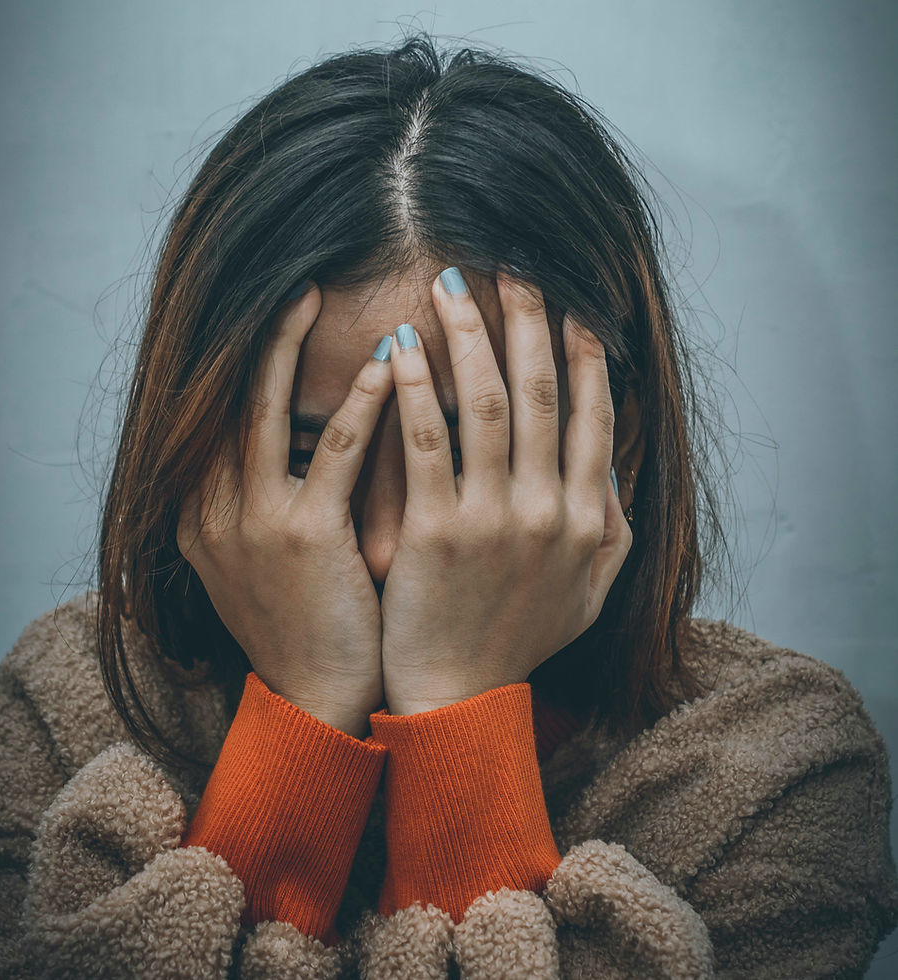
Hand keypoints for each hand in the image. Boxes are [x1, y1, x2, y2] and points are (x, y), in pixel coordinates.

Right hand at [176, 284, 393, 736]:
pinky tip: (388, 364)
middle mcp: (212, 508)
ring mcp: (251, 522)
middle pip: (226, 398)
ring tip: (316, 293)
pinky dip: (360, 404)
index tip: (272, 312)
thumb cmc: (305, 622)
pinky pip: (333, 453)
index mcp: (203, 511)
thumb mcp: (263, 557)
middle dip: (256, 336)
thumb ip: (266, 497)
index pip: (215, 415)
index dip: (240, 359)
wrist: (315, 698)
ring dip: (290, 347)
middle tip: (290, 279)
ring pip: (264, 410)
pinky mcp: (302, 537)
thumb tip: (299, 439)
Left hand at [379, 270, 631, 714]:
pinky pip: (426, 442)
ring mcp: (494, 519)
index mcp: (587, 518)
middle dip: (527, 321)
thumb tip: (610, 468)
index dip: (582, 354)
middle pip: (540, 392)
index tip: (569, 306)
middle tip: (511, 266)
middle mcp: (549, 509)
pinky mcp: (437, 531)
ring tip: (451, 284)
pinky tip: (400, 345)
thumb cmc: (517, 641)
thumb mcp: (588, 593)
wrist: (458, 698)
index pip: (591, 415)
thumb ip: (612, 529)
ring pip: (486, 403)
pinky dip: (415, 388)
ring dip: (471, 335)